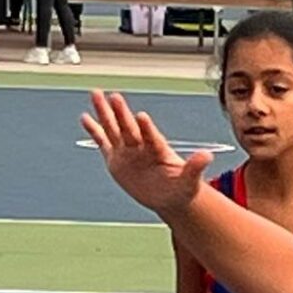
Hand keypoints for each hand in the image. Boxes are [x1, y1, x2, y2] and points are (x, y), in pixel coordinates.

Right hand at [80, 91, 211, 218]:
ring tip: (96, 95)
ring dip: (105, 113)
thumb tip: (207, 156)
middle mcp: (141, 147)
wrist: (167, 197)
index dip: (147, 128)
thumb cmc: (180, 189)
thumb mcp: (189, 182)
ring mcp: (127, 151)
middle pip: (129, 128)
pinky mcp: (116, 159)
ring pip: (114, 129)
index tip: (141, 117)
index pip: (152, 137)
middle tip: (114, 97)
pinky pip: (103, 142)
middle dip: (122, 114)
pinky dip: (94, 131)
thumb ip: (195, 168)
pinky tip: (85, 118)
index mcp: (158, 150)